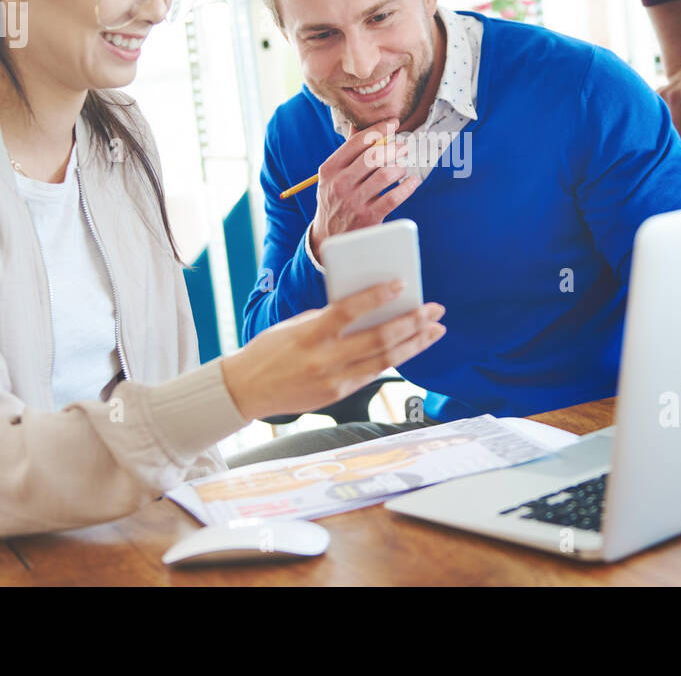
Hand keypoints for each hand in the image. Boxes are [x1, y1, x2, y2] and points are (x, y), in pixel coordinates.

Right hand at [220, 280, 445, 419]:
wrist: (245, 390)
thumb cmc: (269, 350)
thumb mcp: (294, 326)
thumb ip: (329, 318)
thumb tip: (366, 309)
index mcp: (308, 335)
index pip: (349, 311)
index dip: (377, 297)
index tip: (402, 283)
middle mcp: (323, 360)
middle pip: (377, 340)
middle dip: (412, 323)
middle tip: (434, 310)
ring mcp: (332, 381)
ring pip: (384, 361)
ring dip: (414, 344)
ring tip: (434, 330)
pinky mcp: (337, 396)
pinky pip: (372, 374)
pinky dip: (394, 359)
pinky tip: (410, 347)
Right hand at [308, 120, 417, 258]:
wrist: (330, 237)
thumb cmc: (335, 199)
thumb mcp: (332, 176)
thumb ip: (346, 152)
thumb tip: (357, 124)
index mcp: (329, 169)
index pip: (357, 142)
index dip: (378, 129)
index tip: (393, 123)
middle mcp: (340, 184)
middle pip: (373, 156)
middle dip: (394, 147)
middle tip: (404, 146)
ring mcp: (354, 202)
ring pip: (386, 175)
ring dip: (400, 166)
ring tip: (403, 166)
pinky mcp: (369, 217)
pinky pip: (394, 197)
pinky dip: (408, 186)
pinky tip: (412, 181)